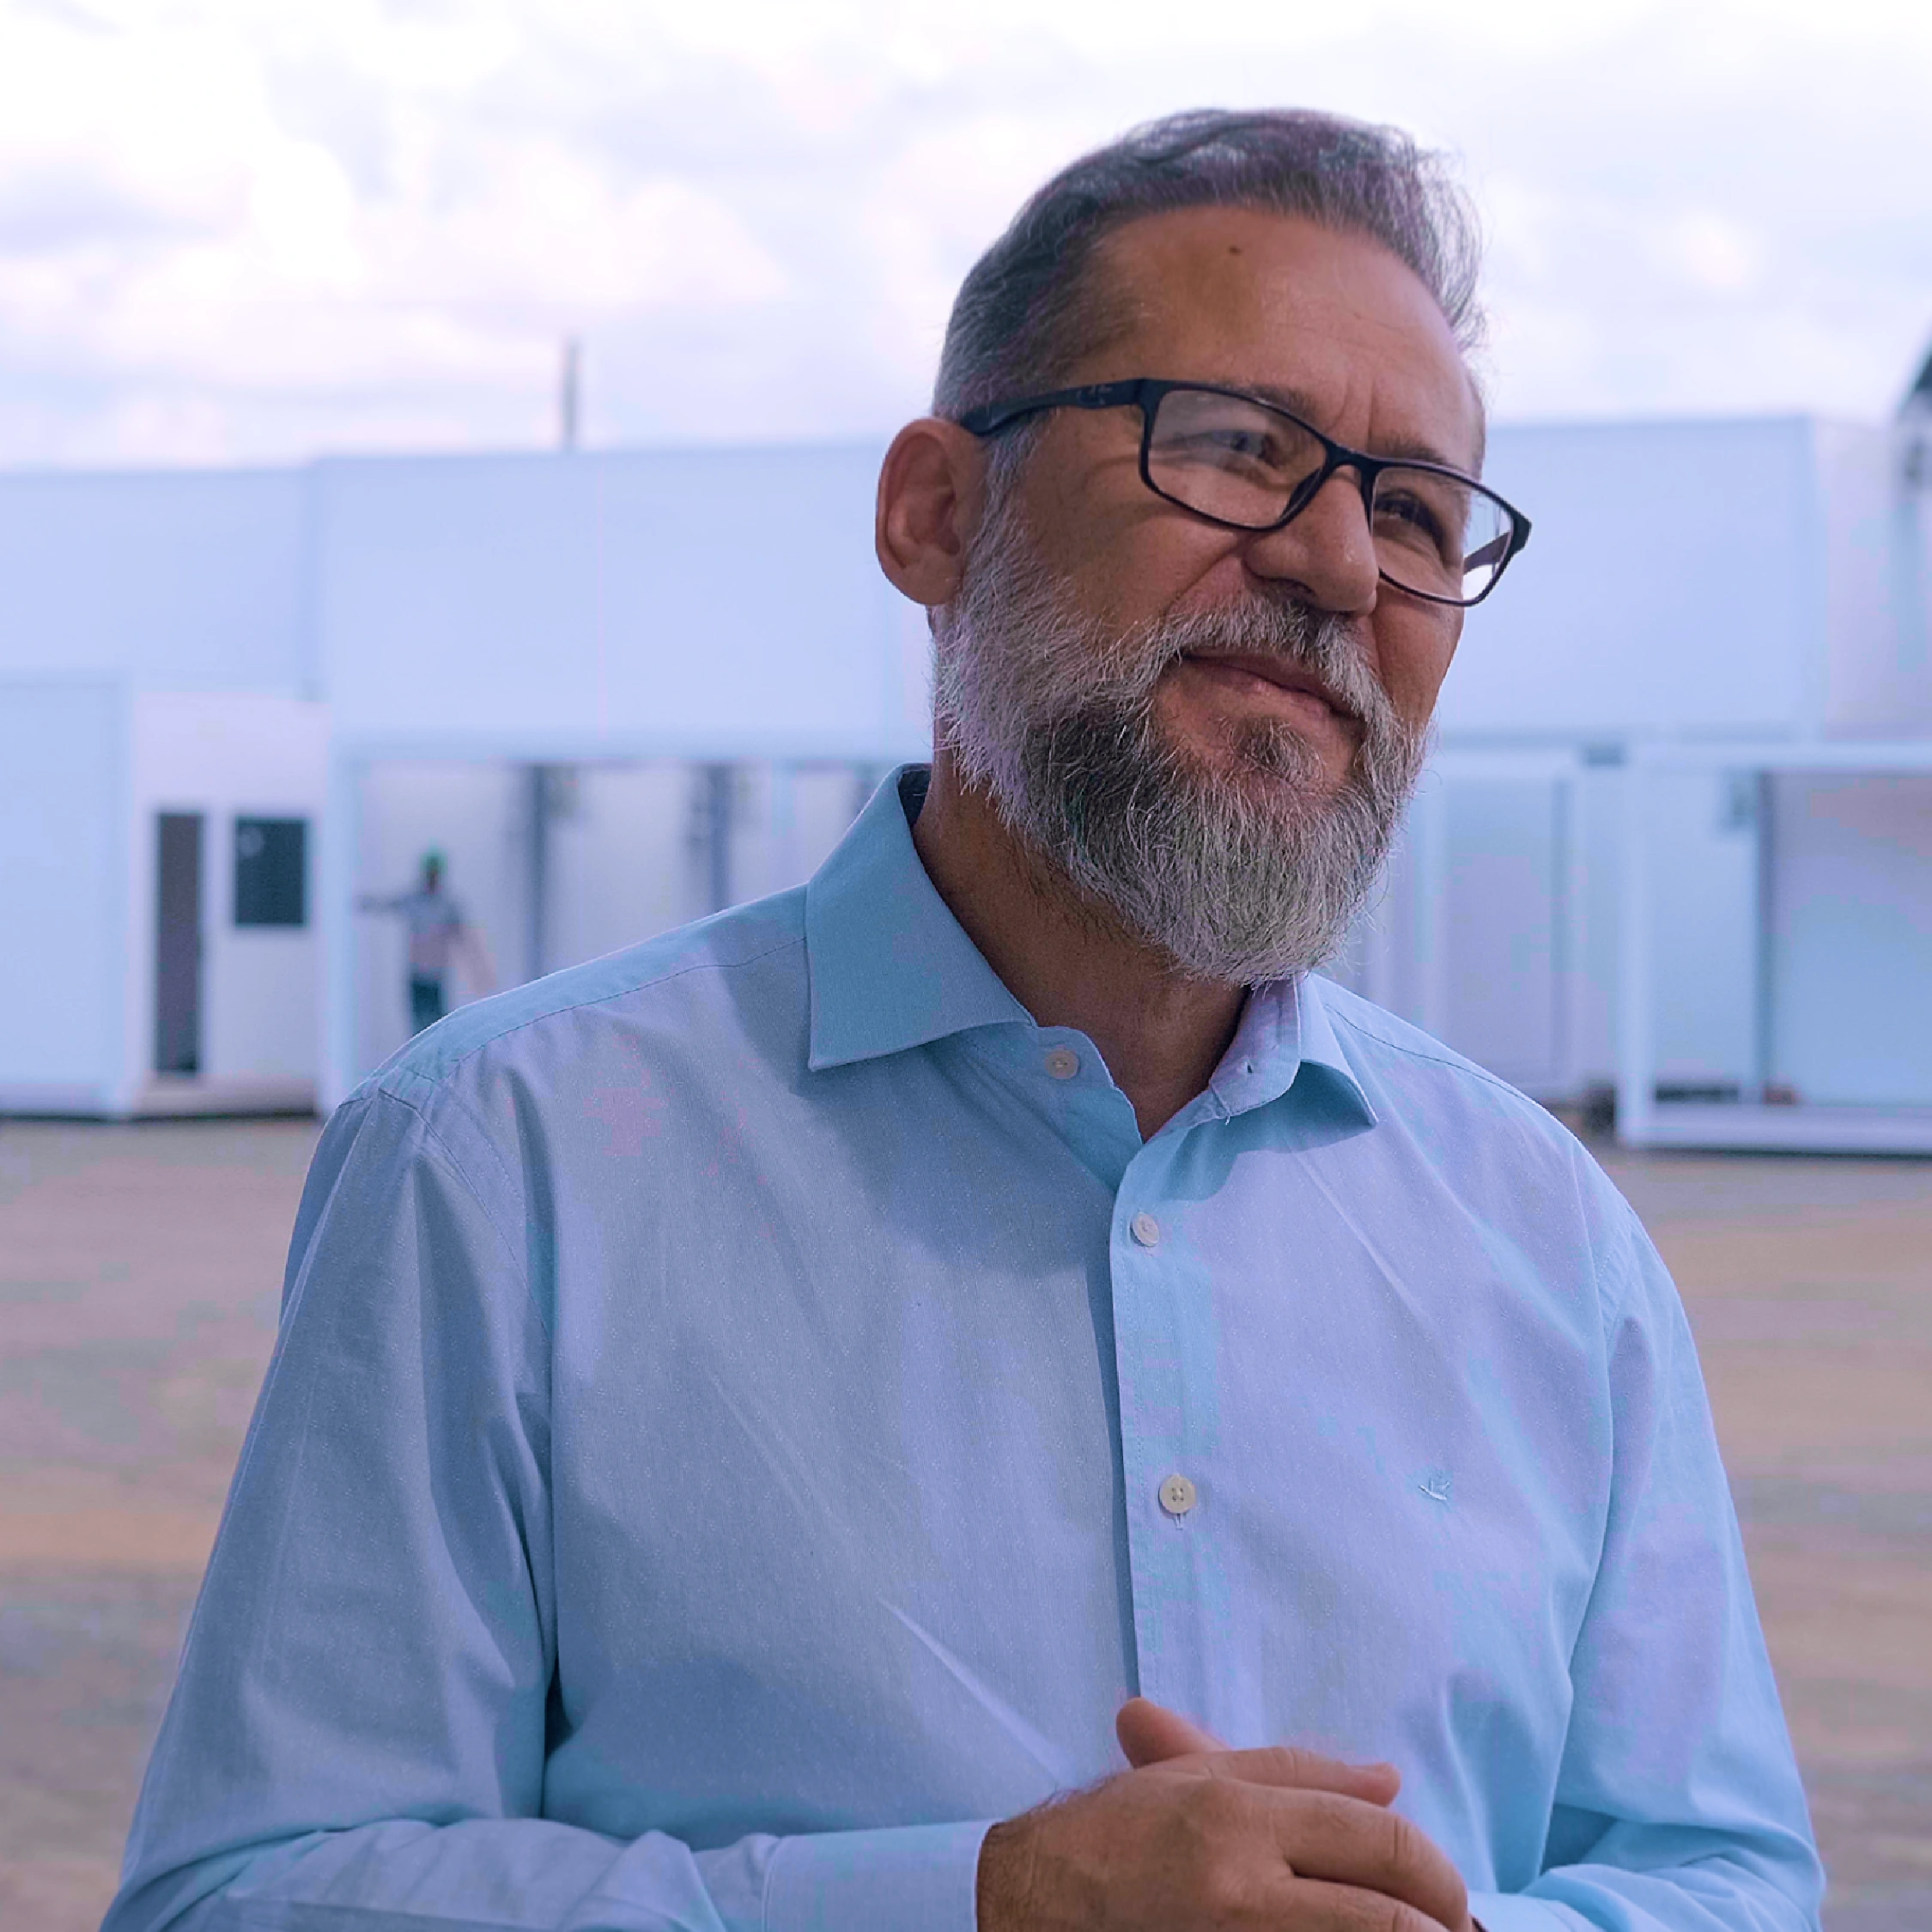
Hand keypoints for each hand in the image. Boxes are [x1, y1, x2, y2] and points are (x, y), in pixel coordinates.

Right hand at [976, 1699, 1472, 1931]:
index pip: (1377, 1839)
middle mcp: (1243, 1889)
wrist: (1031, 1905)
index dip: (1435, 1872)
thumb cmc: (1116, 1836)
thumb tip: (1392, 1780)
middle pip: (1385, 1918)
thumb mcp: (1198, 1779)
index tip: (1449, 1897)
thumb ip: (1299, 1774)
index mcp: (1241, 1818)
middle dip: (1438, 1928)